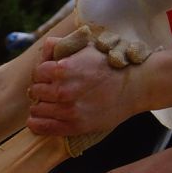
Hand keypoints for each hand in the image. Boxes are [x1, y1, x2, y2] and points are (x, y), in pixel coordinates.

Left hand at [26, 25, 148, 140]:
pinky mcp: (74, 126)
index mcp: (62, 68)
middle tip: (53, 90)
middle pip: (35, 92)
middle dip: (42, 89)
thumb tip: (46, 47)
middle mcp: (62, 90)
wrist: (136, 86)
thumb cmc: (111, 65)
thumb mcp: (87, 47)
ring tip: (53, 103)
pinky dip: (37, 123)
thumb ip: (62, 45)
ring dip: (42, 106)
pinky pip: (41, 127)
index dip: (43, 74)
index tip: (51, 76)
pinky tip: (41, 119)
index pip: (37, 73)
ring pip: (37, 109)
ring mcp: (68, 110)